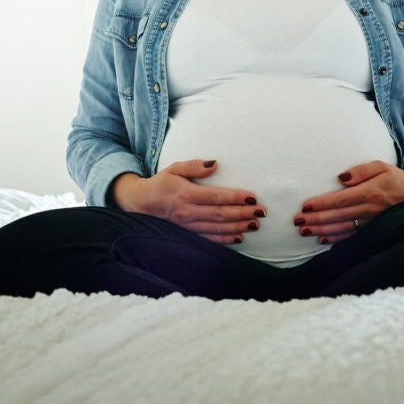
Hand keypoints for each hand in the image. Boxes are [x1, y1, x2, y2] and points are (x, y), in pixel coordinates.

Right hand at [109, 160, 265, 244]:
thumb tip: (215, 164)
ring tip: (255, 224)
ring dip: (238, 227)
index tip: (253, 197)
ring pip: (217, 228)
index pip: (216, 197)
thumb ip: (194, 166)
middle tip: (262, 212)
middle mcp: (189, 212)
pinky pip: (209, 239)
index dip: (235, 198)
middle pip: (220, 215)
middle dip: (242, 214)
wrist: (142, 203)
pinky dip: (225, 239)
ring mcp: (189, 225)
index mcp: (186, 194)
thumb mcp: (174, 168)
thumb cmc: (162, 183)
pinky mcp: (189, 233)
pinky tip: (239, 237)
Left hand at [294, 161, 403, 244]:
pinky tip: (322, 240)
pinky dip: (336, 240)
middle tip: (297, 221)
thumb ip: (361, 170)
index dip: (321, 204)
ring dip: (322, 231)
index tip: (305, 206)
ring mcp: (371, 222)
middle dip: (316, 219)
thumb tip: (341, 178)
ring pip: (342, 228)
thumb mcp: (381, 166)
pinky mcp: (372, 229)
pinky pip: (351, 236)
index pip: (340, 200)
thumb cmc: (394, 178)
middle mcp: (369, 210)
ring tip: (304, 231)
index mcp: (369, 192)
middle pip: (337, 216)